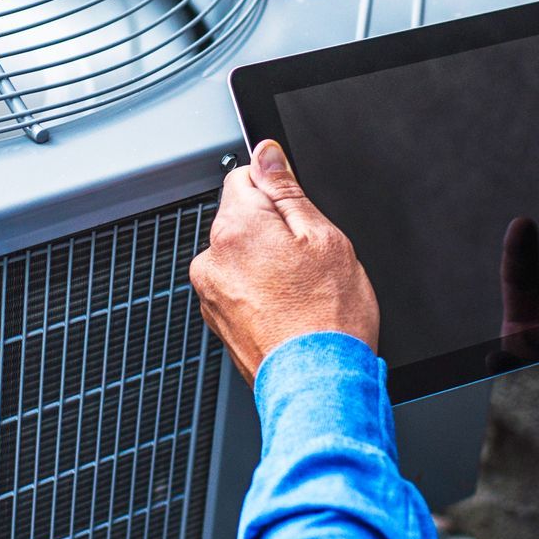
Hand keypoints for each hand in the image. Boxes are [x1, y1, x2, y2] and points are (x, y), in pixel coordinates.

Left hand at [189, 140, 379, 382]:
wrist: (318, 384)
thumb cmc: (327, 319)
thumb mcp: (324, 238)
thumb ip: (287, 190)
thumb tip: (267, 154)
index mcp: (236, 228)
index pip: (245, 177)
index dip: (278, 191)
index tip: (298, 215)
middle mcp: (212, 259)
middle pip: (241, 219)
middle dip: (273, 231)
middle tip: (309, 261)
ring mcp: (211, 294)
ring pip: (240, 256)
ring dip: (266, 264)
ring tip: (301, 292)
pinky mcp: (218, 321)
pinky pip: (238, 289)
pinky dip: (260, 294)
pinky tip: (290, 311)